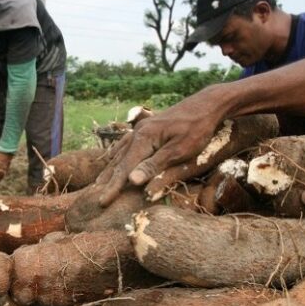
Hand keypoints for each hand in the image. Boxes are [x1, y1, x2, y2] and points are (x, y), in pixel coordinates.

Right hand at [96, 96, 224, 206]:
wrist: (207, 103)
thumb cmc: (198, 128)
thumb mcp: (179, 150)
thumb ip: (154, 165)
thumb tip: (131, 181)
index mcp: (144, 138)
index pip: (125, 169)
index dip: (113, 187)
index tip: (102, 202)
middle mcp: (138, 132)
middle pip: (119, 161)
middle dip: (108, 180)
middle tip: (96, 198)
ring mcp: (142, 129)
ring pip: (120, 152)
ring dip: (110, 168)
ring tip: (99, 182)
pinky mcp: (148, 128)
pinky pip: (126, 144)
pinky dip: (117, 154)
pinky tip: (113, 157)